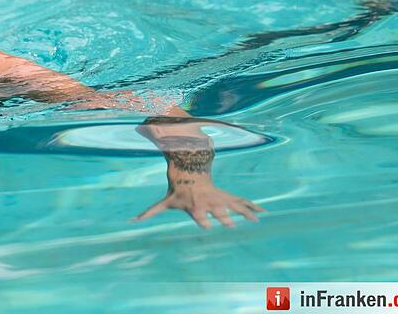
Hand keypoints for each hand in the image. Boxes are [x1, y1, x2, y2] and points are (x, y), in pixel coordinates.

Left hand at [133, 175, 265, 228]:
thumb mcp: (164, 202)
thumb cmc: (177, 191)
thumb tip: (132, 221)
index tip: (206, 225)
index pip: (198, 215)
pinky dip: (253, 206)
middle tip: (231, 225)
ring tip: (256, 220)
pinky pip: (242, 201)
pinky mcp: (226, 196)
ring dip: (245, 212)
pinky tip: (264, 213)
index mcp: (195, 206)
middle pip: (217, 212)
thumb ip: (150, 212)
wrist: (189, 172)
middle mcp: (209, 202)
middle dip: (223, 218)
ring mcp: (219, 198)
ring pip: (233, 205)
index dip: (201, 219)